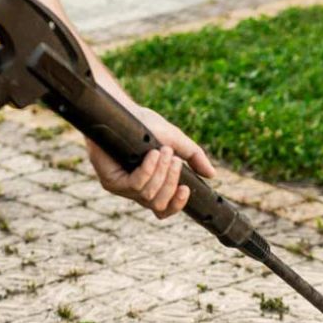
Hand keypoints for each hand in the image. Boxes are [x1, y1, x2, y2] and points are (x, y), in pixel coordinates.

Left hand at [86, 106, 216, 218]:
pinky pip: (135, 184)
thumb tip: (212, 175)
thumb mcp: (176, 142)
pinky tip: (152, 154)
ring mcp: (122, 188)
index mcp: (152, 187)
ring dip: (161, 173)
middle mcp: (137, 191)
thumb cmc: (146, 126)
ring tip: (164, 151)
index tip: (186, 189)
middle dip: (171, 182)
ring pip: (148, 195)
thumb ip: (194, 158)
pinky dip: (148, 170)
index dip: (176, 205)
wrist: (122, 112)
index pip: (164, 210)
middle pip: (159, 205)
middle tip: (175, 160)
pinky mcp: (111, 182)